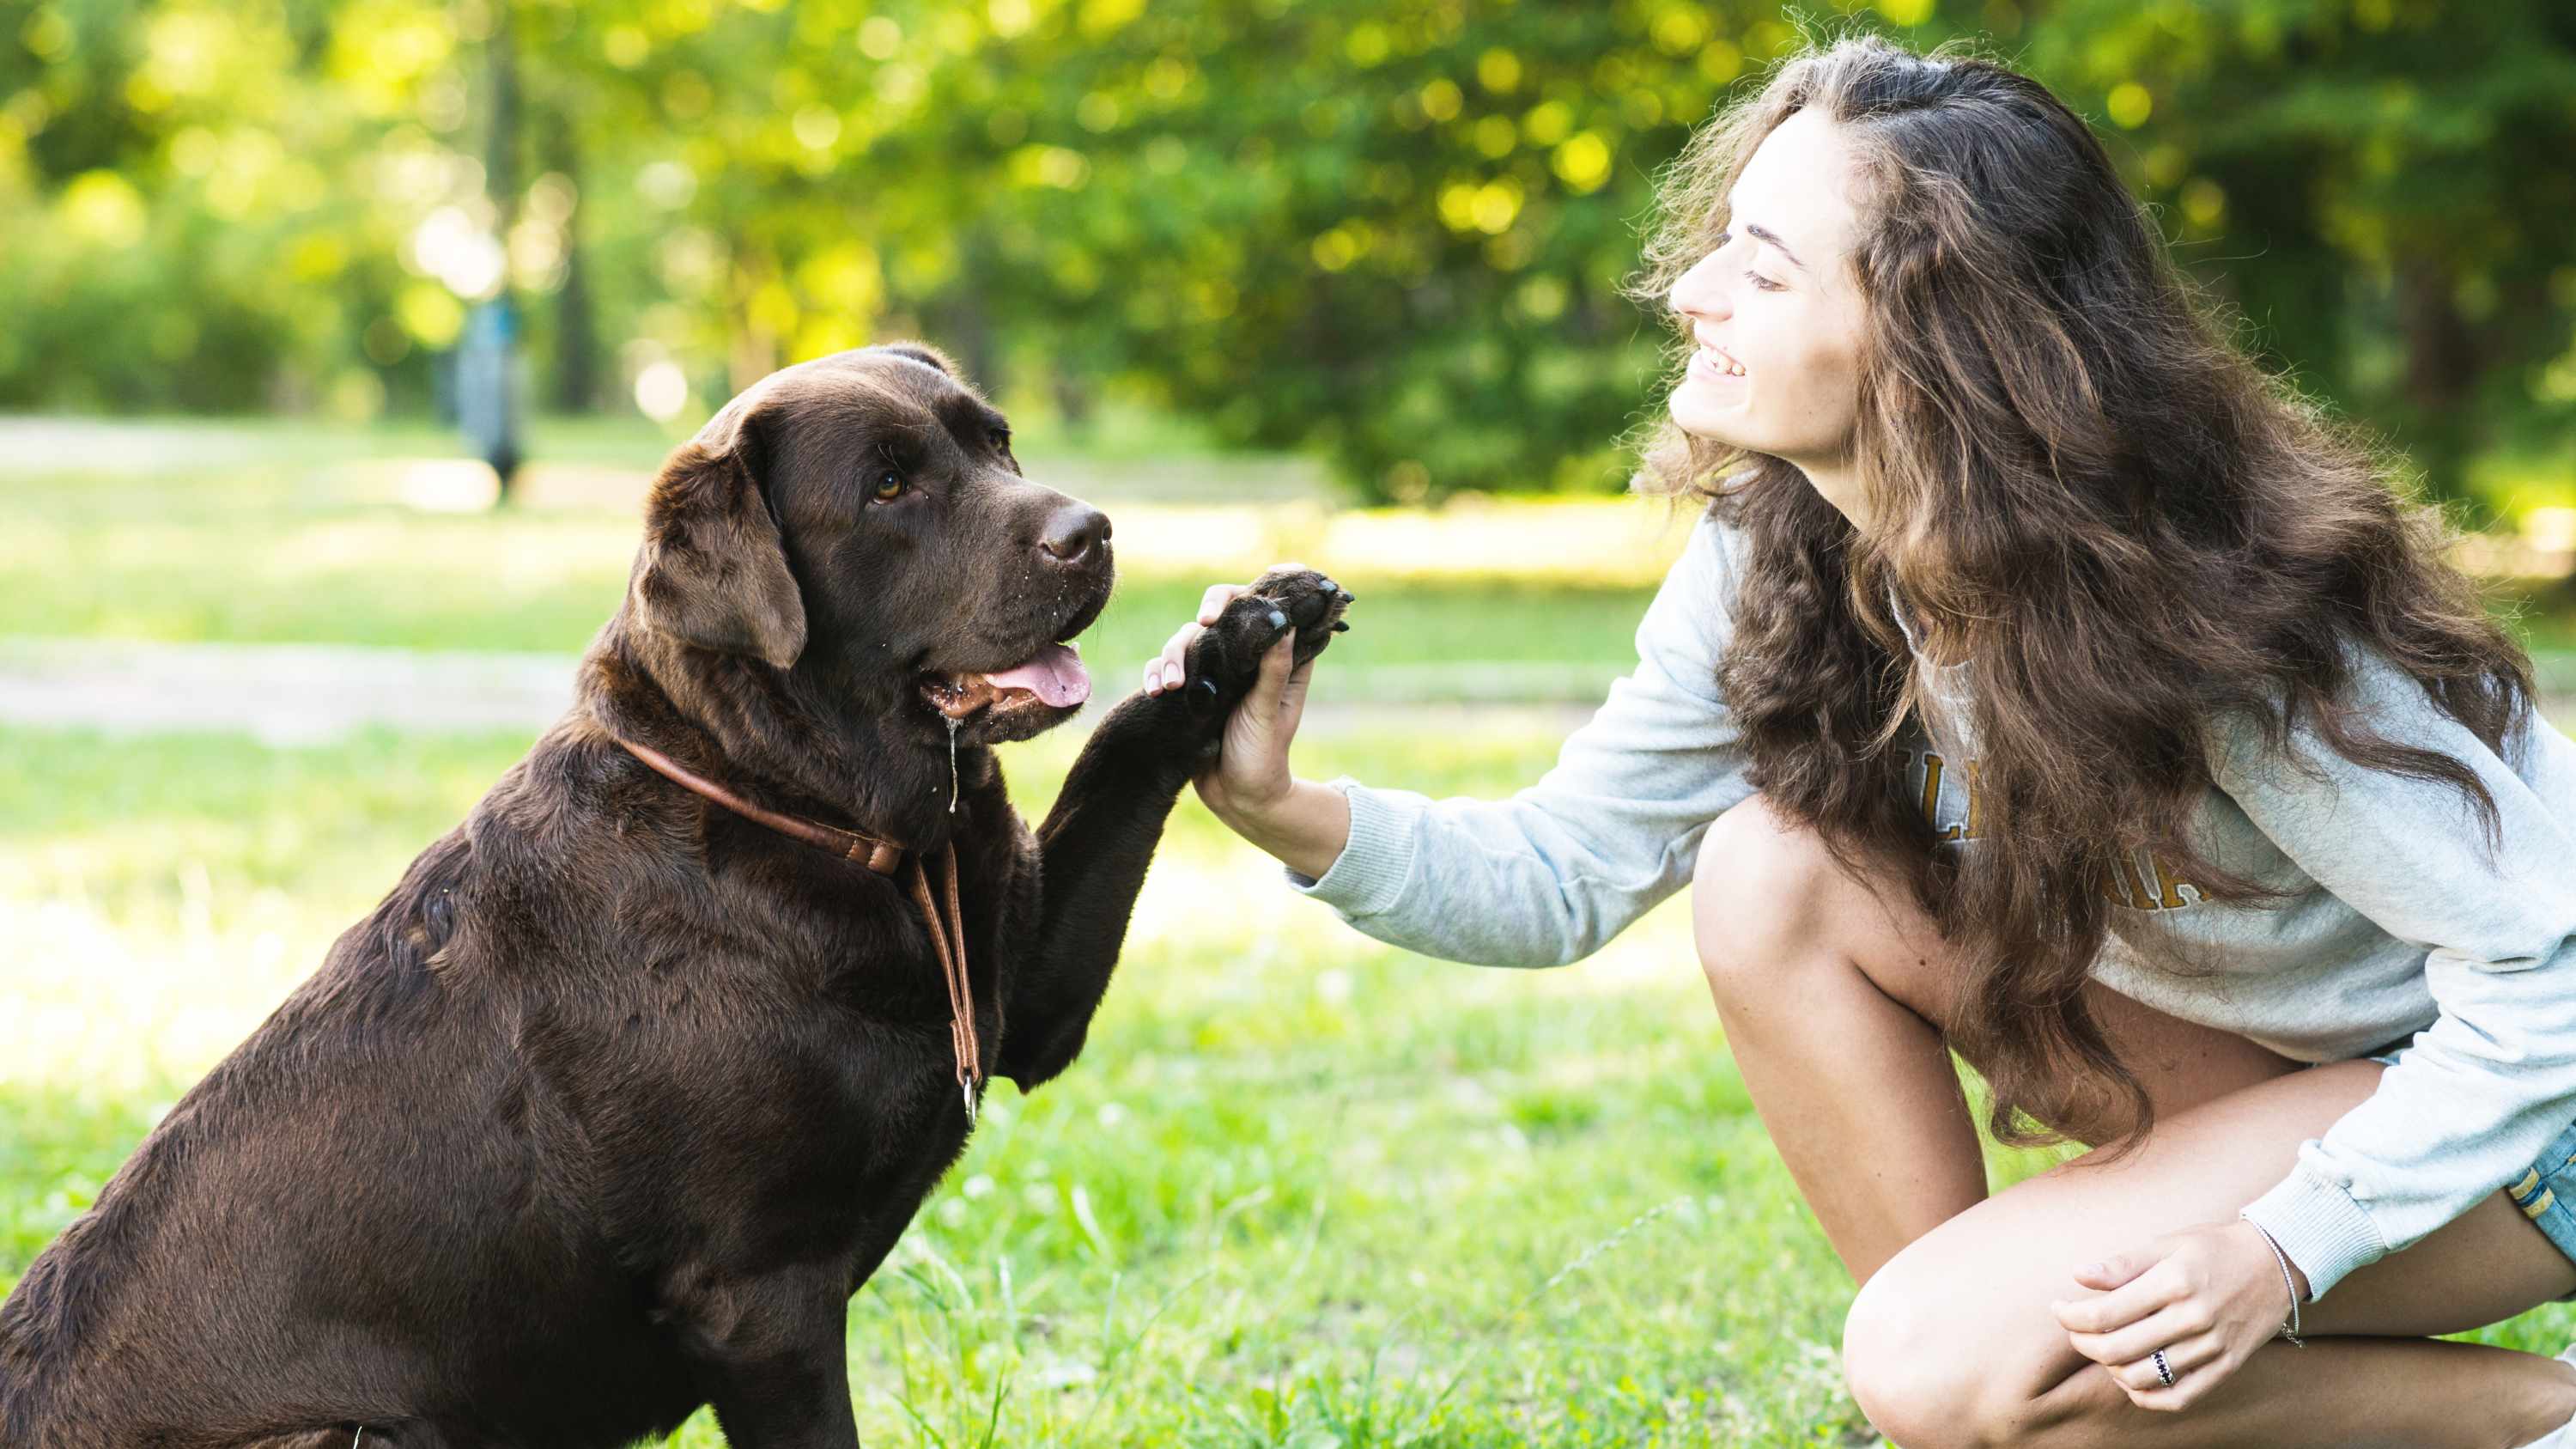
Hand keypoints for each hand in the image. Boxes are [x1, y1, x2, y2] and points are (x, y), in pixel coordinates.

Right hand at [1141, 579, 1316, 823]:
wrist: (1237, 799)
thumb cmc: (1263, 757)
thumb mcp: (1270, 712)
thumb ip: (1274, 669)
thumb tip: (1284, 621)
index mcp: (1277, 659)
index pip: (1269, 610)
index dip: (1261, 591)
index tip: (1254, 585)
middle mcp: (1244, 658)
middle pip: (1223, 613)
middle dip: (1209, 612)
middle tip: (1206, 621)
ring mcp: (1214, 671)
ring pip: (1188, 639)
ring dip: (1175, 654)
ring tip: (1172, 684)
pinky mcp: (1188, 690)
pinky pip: (1165, 669)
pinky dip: (1156, 674)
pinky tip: (1156, 691)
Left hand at [2048, 1220, 2303, 1411]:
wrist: (2278, 1263)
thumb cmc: (2215, 1249)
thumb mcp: (2167, 1243)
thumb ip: (2122, 1264)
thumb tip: (2078, 1276)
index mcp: (2174, 1283)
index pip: (2104, 1314)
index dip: (2070, 1316)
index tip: (2059, 1308)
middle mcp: (2193, 1319)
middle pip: (2117, 1350)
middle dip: (2082, 1343)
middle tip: (2074, 1330)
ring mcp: (2212, 1348)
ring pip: (2142, 1378)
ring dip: (2109, 1368)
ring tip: (2102, 1349)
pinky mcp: (2226, 1368)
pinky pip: (2177, 1398)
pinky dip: (2145, 1396)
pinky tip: (2130, 1377)